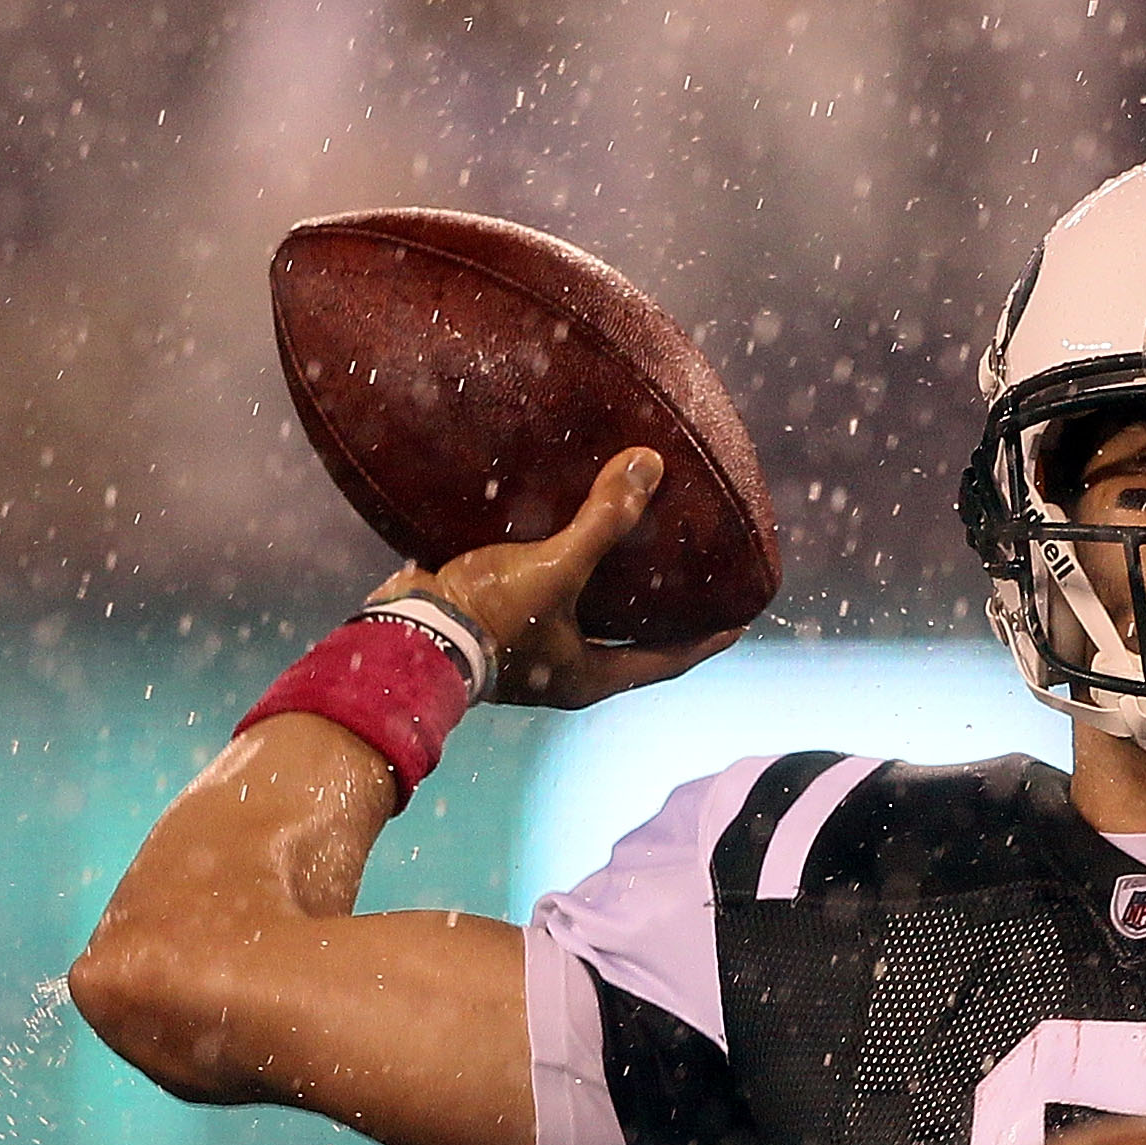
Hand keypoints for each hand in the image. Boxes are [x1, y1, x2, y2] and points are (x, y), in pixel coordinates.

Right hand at [372, 448, 737, 710]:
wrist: (405, 632)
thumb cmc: (488, 617)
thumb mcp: (555, 569)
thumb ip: (603, 521)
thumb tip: (649, 467)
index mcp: (592, 676)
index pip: (669, 660)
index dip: (706, 640)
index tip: (740, 622)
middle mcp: (566, 673)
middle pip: (630, 642)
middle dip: (658, 615)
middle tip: (691, 583)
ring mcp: (530, 655)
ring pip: (585, 621)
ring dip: (608, 591)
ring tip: (631, 551)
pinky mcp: (498, 628)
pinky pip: (546, 600)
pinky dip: (563, 574)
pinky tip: (564, 540)